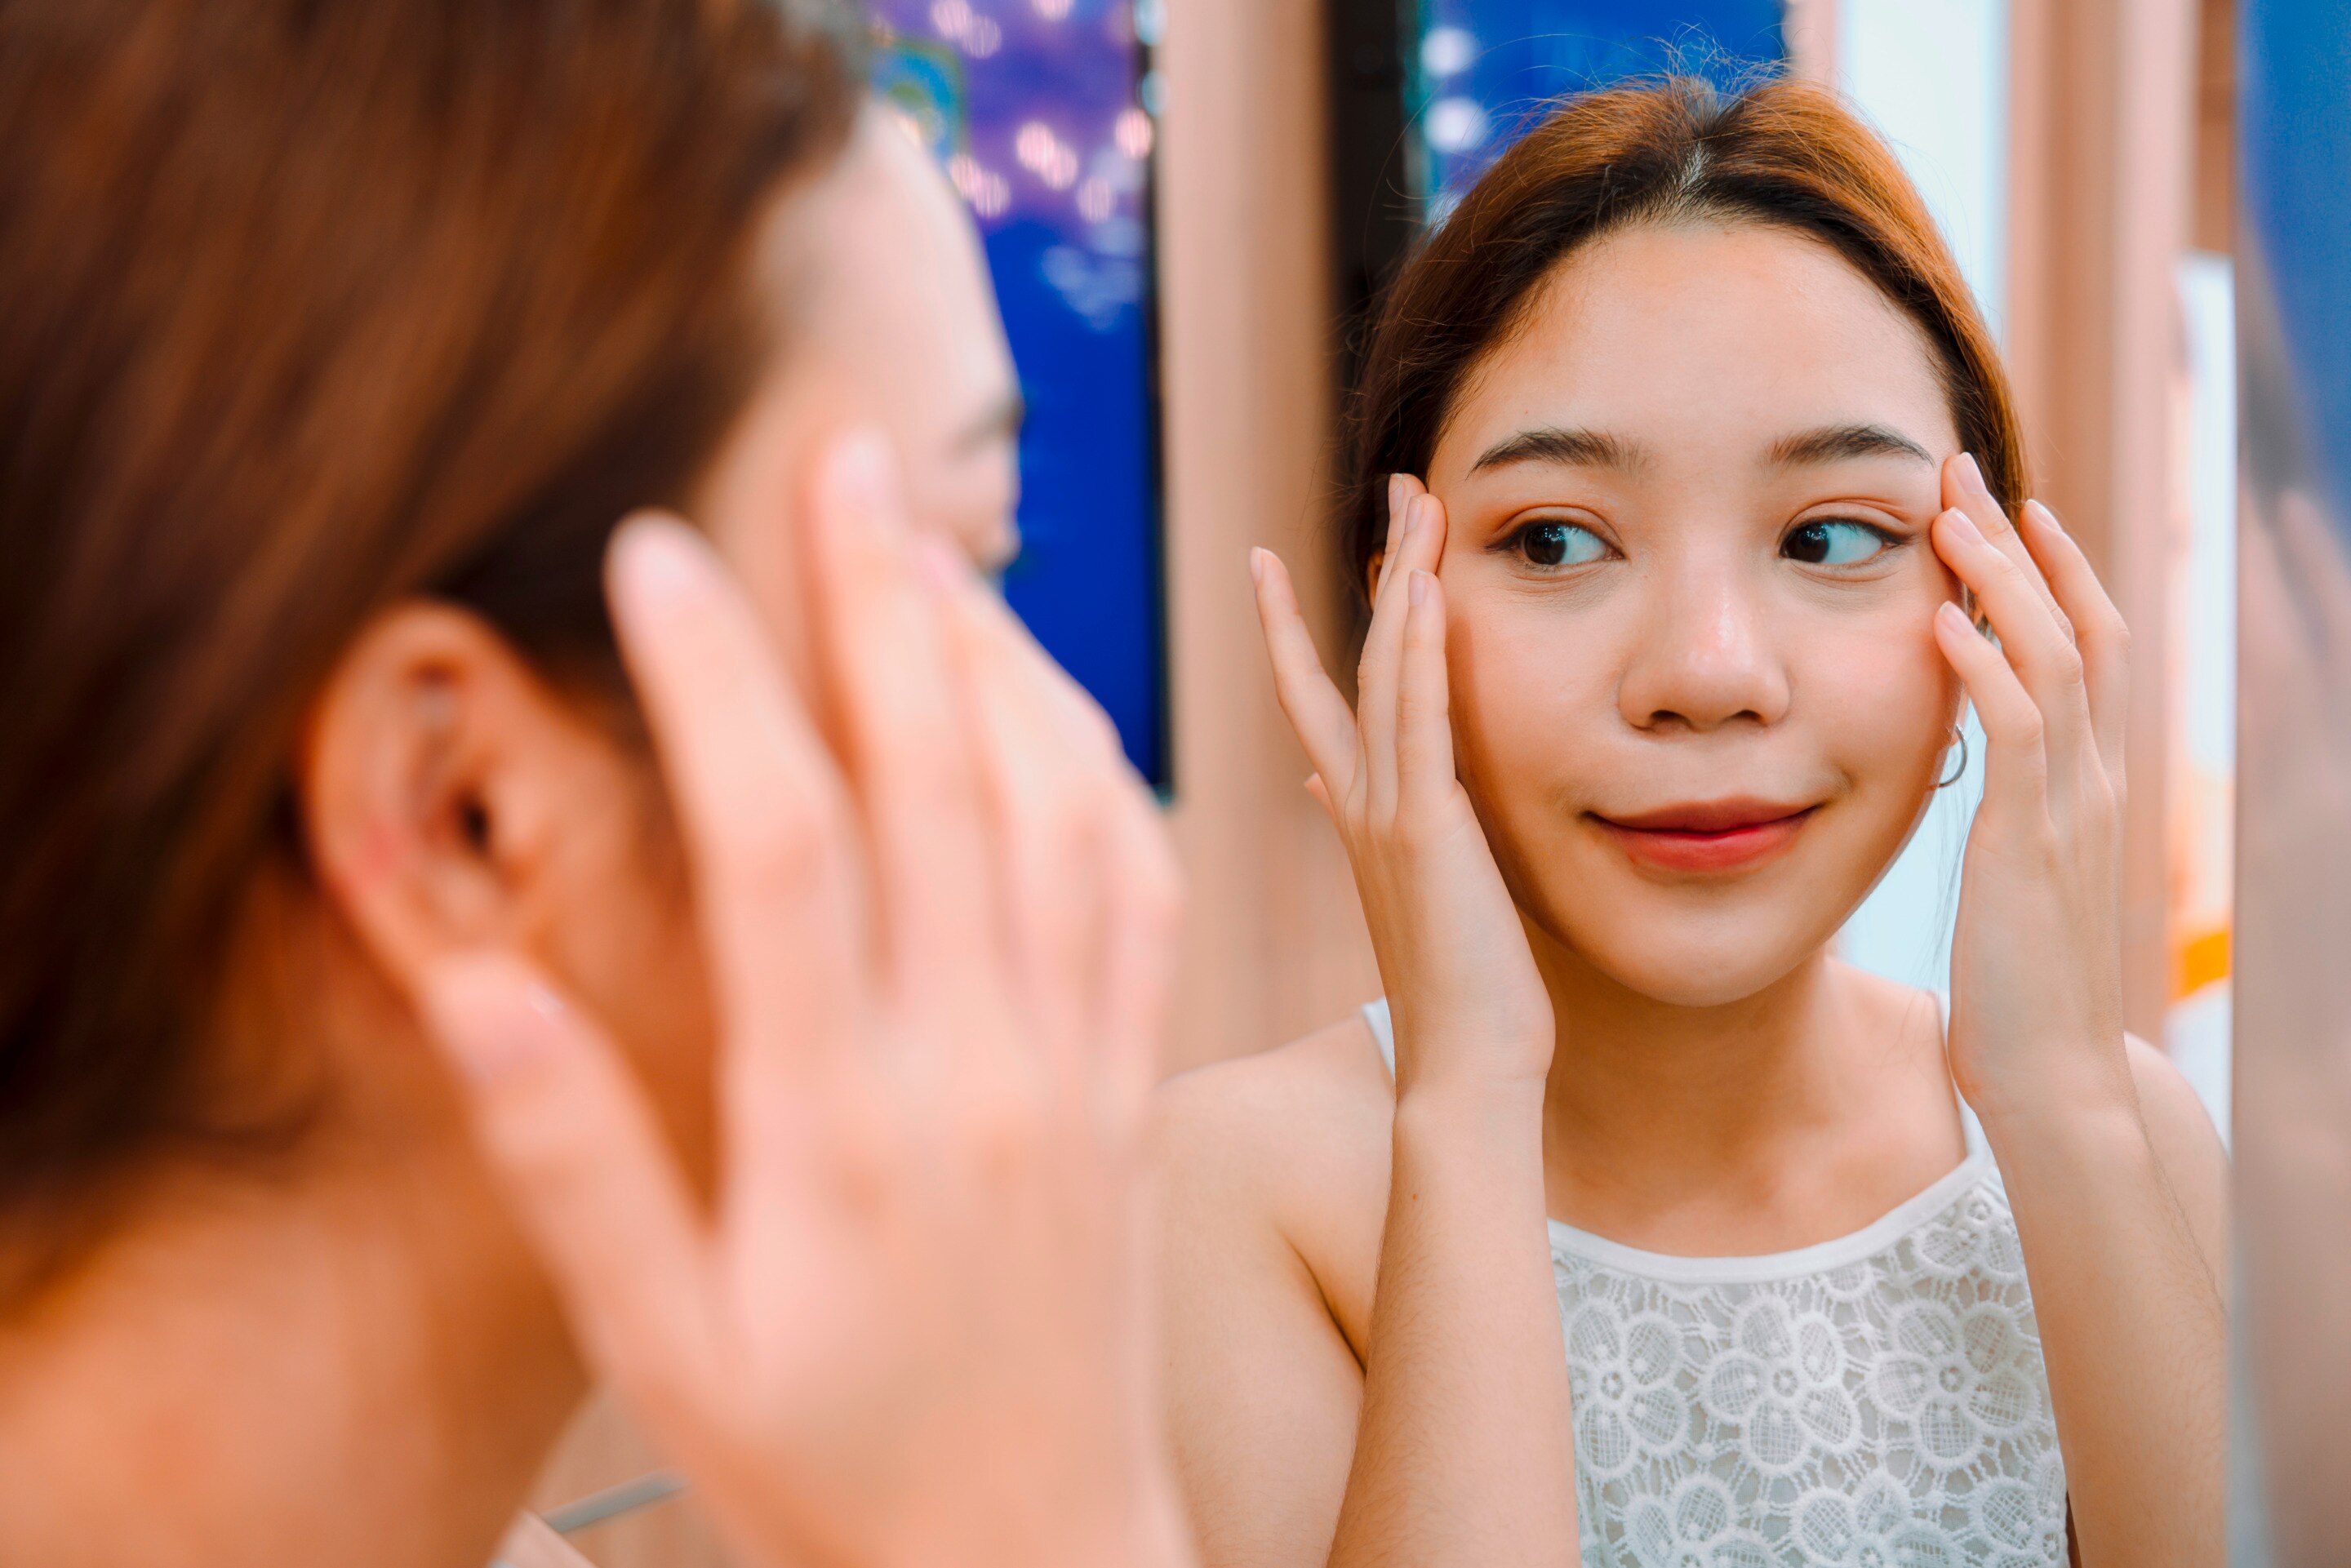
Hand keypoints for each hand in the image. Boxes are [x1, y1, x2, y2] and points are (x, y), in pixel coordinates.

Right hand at [418, 432, 1188, 1567]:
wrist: (1036, 1557)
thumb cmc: (829, 1466)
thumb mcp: (665, 1352)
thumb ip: (571, 1168)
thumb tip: (473, 989)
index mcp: (842, 1126)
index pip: (784, 850)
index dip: (724, 684)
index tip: (664, 555)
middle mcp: (981, 1066)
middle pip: (945, 783)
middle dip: (885, 603)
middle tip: (844, 456)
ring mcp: (1080, 1067)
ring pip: (1069, 812)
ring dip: (1007, 663)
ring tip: (937, 548)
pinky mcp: (1138, 1084)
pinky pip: (1146, 891)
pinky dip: (1105, 770)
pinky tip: (1057, 703)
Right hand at [1250, 474, 1551, 1096]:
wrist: (1462, 1074)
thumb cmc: (1460, 1001)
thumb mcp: (1414, 898)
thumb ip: (1375, 831)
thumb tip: (1324, 787)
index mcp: (1358, 821)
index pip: (1315, 703)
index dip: (1293, 630)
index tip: (1271, 565)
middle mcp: (1360, 807)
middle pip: (1353, 662)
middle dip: (1379, 571)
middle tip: (1397, 490)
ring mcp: (1387, 816)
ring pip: (1387, 674)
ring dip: (1406, 583)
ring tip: (1420, 503)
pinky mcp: (1429, 831)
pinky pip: (1420, 723)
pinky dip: (1420, 652)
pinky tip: (1427, 590)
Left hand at [1930, 453, 2133, 1124]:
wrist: (2053, 1075)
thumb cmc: (2019, 984)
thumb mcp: (2015, 875)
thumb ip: (2009, 812)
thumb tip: (1972, 769)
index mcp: (2091, 784)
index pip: (2089, 647)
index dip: (2054, 571)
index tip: (2006, 508)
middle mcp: (2094, 781)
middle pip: (2081, 627)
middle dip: (2024, 545)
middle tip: (1964, 474)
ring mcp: (2069, 810)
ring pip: (2053, 660)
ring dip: (1999, 581)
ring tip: (1948, 518)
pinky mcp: (2026, 844)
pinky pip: (2015, 732)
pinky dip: (1980, 666)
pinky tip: (1939, 620)